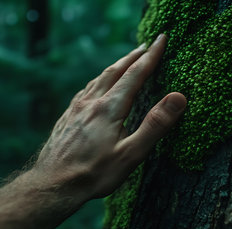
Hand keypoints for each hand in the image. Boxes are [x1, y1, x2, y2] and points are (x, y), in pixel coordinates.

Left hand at [34, 34, 185, 198]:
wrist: (53, 184)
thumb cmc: (94, 173)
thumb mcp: (131, 154)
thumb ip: (155, 125)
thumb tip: (178, 97)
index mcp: (109, 108)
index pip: (135, 74)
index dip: (151, 56)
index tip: (162, 39)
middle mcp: (91, 102)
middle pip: (115, 71)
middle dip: (133, 56)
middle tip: (146, 46)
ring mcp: (76, 109)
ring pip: (98, 79)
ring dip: (115, 67)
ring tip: (125, 62)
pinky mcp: (66, 117)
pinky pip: (85, 90)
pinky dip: (98, 81)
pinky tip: (96, 87)